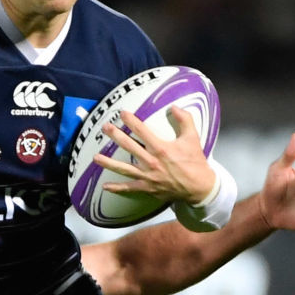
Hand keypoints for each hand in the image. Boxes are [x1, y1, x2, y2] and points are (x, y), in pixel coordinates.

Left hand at [96, 108, 214, 206]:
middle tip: (105, 127)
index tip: (121, 113)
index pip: (141, 130)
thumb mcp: (193, 138)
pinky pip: (129, 188)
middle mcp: (151, 162)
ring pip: (124, 168)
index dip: (130, 120)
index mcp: (161, 148)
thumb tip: (174, 107)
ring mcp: (148, 176)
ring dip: (108, 162)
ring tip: (95, 157)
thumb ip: (184, 119)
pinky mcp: (147, 188)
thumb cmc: (195, 162)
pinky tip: (105, 186)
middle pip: (128, 146)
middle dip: (115, 135)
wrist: (199, 187)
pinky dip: (117, 188)